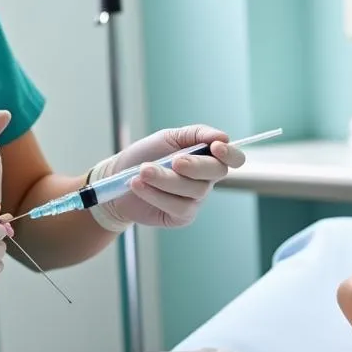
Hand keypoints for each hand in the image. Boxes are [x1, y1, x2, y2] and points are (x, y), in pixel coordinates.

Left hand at [85, 124, 245, 230]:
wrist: (117, 177)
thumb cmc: (146, 155)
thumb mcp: (169, 136)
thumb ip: (196, 134)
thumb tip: (223, 136)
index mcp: (207, 158)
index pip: (233, 159)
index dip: (230, 154)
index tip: (216, 147)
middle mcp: (205, 180)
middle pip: (216, 173)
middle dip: (195, 166)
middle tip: (174, 160)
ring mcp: (195, 200)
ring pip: (193, 190)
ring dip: (166, 179)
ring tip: (142, 171)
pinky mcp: (182, 217)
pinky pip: (178, 206)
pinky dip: (156, 194)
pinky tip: (138, 185)